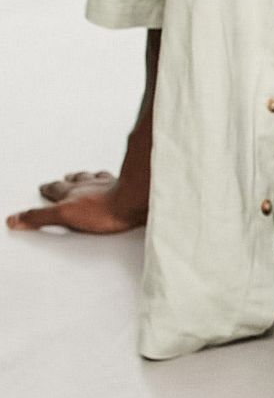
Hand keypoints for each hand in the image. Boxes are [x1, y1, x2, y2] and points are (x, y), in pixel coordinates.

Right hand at [8, 171, 146, 234]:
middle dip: (68, 181)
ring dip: (90, 178)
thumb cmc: (104, 209)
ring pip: (95, 178)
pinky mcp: (127, 188)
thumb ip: (40, 218)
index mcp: (72, 192)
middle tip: (65, 179)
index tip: (43, 188)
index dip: (48, 189)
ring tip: (87, 177)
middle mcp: (89, 185)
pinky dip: (114, 181)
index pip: (55, 189)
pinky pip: (119, 180)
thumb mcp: (64, 216)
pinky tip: (119, 182)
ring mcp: (109, 185)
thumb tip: (16, 220)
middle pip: (75, 180)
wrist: (134, 202)